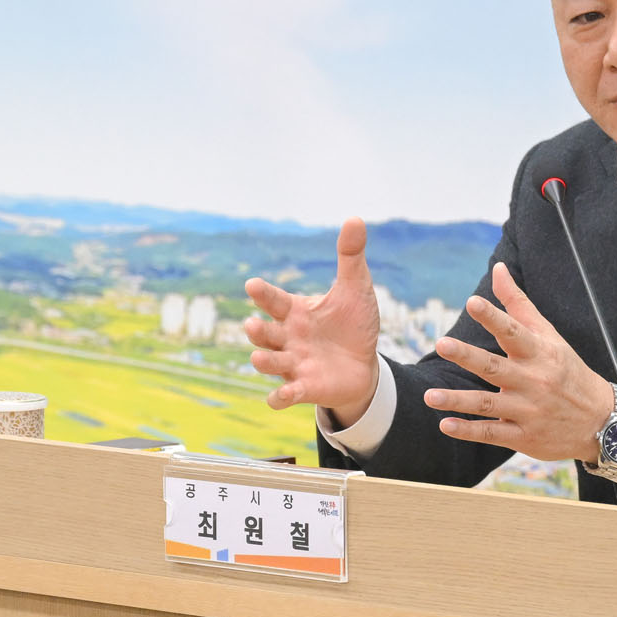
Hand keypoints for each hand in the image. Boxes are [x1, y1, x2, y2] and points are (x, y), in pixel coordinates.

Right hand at [243, 217, 381, 423]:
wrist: (364, 364)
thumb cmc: (353, 324)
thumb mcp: (355, 289)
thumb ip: (350, 256)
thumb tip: (354, 219)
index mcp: (296, 312)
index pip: (274, 300)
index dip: (262, 294)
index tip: (253, 285)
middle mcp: (288, 338)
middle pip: (265, 333)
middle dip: (257, 330)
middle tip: (252, 325)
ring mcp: (294, 364)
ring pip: (271, 363)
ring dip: (263, 361)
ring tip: (258, 357)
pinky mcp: (305, 388)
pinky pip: (286, 394)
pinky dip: (280, 397)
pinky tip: (279, 397)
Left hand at [424, 263, 615, 461]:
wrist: (600, 421)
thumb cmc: (567, 370)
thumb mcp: (549, 335)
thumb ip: (518, 304)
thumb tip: (498, 269)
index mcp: (539, 353)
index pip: (514, 331)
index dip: (493, 317)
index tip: (473, 302)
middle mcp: (533, 380)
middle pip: (495, 367)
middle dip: (467, 356)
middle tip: (441, 344)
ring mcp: (528, 410)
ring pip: (488, 404)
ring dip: (458, 400)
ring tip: (429, 395)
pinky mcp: (524, 436)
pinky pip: (492, 433)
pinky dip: (469, 430)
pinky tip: (446, 424)